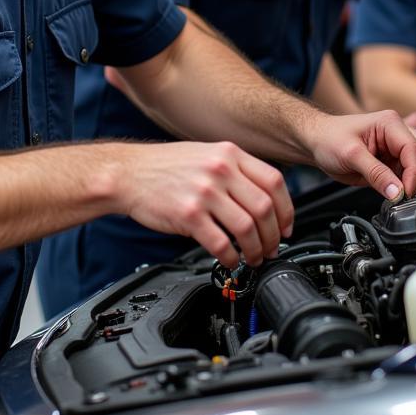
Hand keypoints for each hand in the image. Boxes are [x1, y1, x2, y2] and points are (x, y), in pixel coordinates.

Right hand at [115, 140, 292, 268]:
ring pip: (247, 228)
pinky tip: (231, 260)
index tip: (286, 226)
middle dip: (274, 235)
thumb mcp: (208, 154)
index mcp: (230, 154)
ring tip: (254, 258)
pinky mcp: (188, 215)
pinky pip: (220, 243)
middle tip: (272, 248)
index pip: (274, 182)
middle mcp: (220, 170)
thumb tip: (264, 198)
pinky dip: (232, 258)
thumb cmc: (166, 166)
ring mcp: (205, 192)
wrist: (129, 173)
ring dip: (256, 250)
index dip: (286, 209)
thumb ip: (236, 170)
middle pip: (264, 208)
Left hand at [304, 110, 415, 199]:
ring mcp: (397, 145)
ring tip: (399, 193)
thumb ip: (375, 174)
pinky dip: (410, 182)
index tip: (405, 193)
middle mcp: (398, 131)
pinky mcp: (394, 158)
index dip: (415, 173)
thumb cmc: (329, 139)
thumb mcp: (350, 156)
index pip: (415, 148)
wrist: (317, 141)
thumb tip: (397, 192)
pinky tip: (397, 188)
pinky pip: (412, 170)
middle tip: (404, 195)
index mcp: (390, 123)